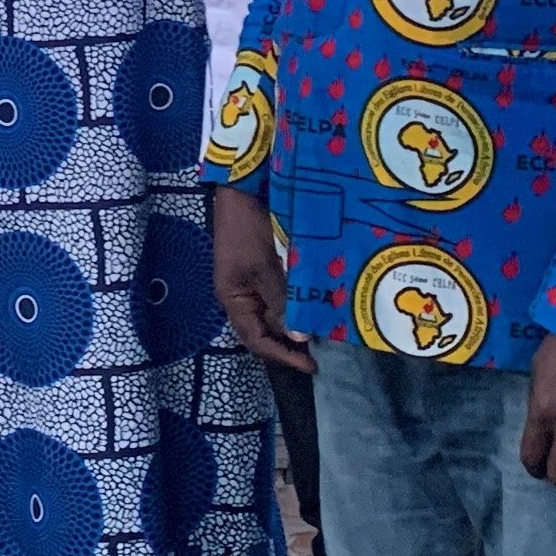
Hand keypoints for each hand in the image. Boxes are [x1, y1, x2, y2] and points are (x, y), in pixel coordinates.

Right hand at [212, 186, 313, 374]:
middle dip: (291, 343)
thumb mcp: (264, 266)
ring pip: (275, 314)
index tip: (311, 366)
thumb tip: (300, 338)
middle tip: (321, 353)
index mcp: (233, 299)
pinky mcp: (265, 269)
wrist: (241, 189)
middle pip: (265, 330)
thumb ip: (281, 301)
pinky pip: (281, 295)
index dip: (282, 356)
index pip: (256, 340)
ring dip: (296, 323)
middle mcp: (241, 296)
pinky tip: (315, 305)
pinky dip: (297, 303)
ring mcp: (252, 282)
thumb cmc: (247, 228)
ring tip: (322, 332)